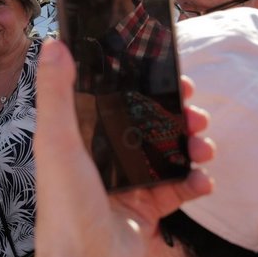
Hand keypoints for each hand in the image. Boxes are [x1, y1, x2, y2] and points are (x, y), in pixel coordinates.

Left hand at [34, 39, 213, 256]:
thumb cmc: (65, 206)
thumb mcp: (56, 142)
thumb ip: (56, 94)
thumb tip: (54, 47)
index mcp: (80, 137)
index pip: (114, 99)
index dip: (141, 85)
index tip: (166, 74)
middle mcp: (104, 156)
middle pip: (147, 123)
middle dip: (176, 114)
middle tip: (195, 111)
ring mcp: (126, 183)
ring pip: (166, 153)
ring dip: (191, 145)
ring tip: (203, 146)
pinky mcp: (146, 210)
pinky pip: (177, 189)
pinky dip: (195, 182)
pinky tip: (202, 180)